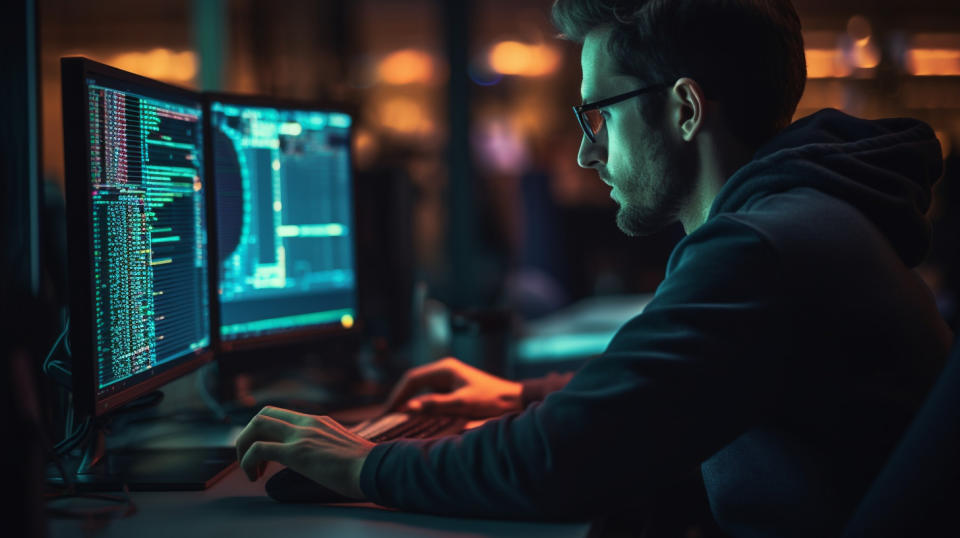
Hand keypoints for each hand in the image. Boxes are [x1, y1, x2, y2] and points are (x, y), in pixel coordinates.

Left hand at [235, 406, 374, 499]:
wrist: (375, 468)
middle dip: (247, 436)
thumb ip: (327, 445)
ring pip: (256, 426)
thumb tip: (321, 458)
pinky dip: (248, 462)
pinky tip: (255, 476)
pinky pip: (259, 449)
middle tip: (251, 461)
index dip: (263, 431)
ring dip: (244, 448)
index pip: (279, 414)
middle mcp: (307, 423)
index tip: (264, 454)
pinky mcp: (297, 452)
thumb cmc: (364, 465)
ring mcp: (301, 436)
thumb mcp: (342, 446)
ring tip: (251, 470)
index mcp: (318, 421)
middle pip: (263, 415)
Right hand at [384, 357, 522, 417]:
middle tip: (387, 417)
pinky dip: (421, 405)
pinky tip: (416, 417)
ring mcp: (449, 378)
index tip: (387, 412)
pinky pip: (431, 395)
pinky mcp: (453, 388)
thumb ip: (435, 405)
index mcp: (445, 368)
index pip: (411, 379)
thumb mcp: (462, 404)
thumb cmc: (491, 400)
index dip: (397, 395)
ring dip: (409, 402)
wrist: (515, 400)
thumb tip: (408, 407)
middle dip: (399, 398)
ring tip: (396, 419)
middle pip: (414, 383)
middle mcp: (444, 370)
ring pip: (421, 389)